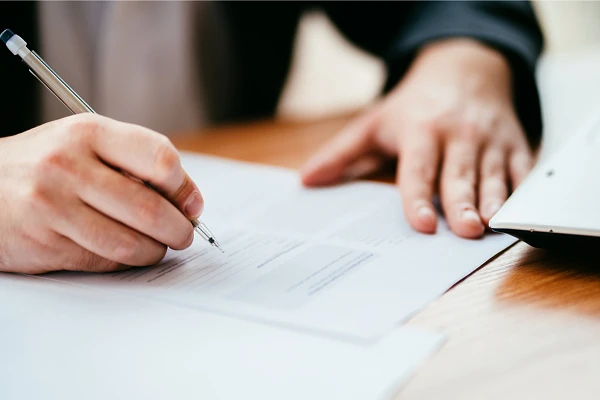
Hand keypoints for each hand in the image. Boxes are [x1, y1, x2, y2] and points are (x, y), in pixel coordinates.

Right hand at [0, 114, 202, 273]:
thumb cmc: (46, 164)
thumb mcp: (87, 143)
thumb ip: (135, 162)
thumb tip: (189, 200)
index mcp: (88, 133)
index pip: (160, 158)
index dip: (184, 187)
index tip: (191, 204)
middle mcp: (68, 166)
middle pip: (150, 209)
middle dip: (179, 229)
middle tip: (184, 234)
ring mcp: (53, 207)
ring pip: (130, 243)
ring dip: (155, 251)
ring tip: (157, 246)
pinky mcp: (44, 242)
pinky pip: (105, 261)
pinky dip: (126, 262)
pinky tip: (127, 252)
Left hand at [301, 39, 533, 238]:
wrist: (464, 70)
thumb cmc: (415, 105)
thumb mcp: (373, 123)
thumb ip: (341, 153)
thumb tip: (306, 180)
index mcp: (421, 131)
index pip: (418, 169)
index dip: (418, 196)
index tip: (420, 223)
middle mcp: (457, 135)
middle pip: (459, 174)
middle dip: (462, 203)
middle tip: (464, 231)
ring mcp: (489, 141)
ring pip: (494, 175)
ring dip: (494, 202)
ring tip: (490, 228)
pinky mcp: (515, 145)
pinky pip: (523, 170)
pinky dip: (521, 191)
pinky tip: (517, 214)